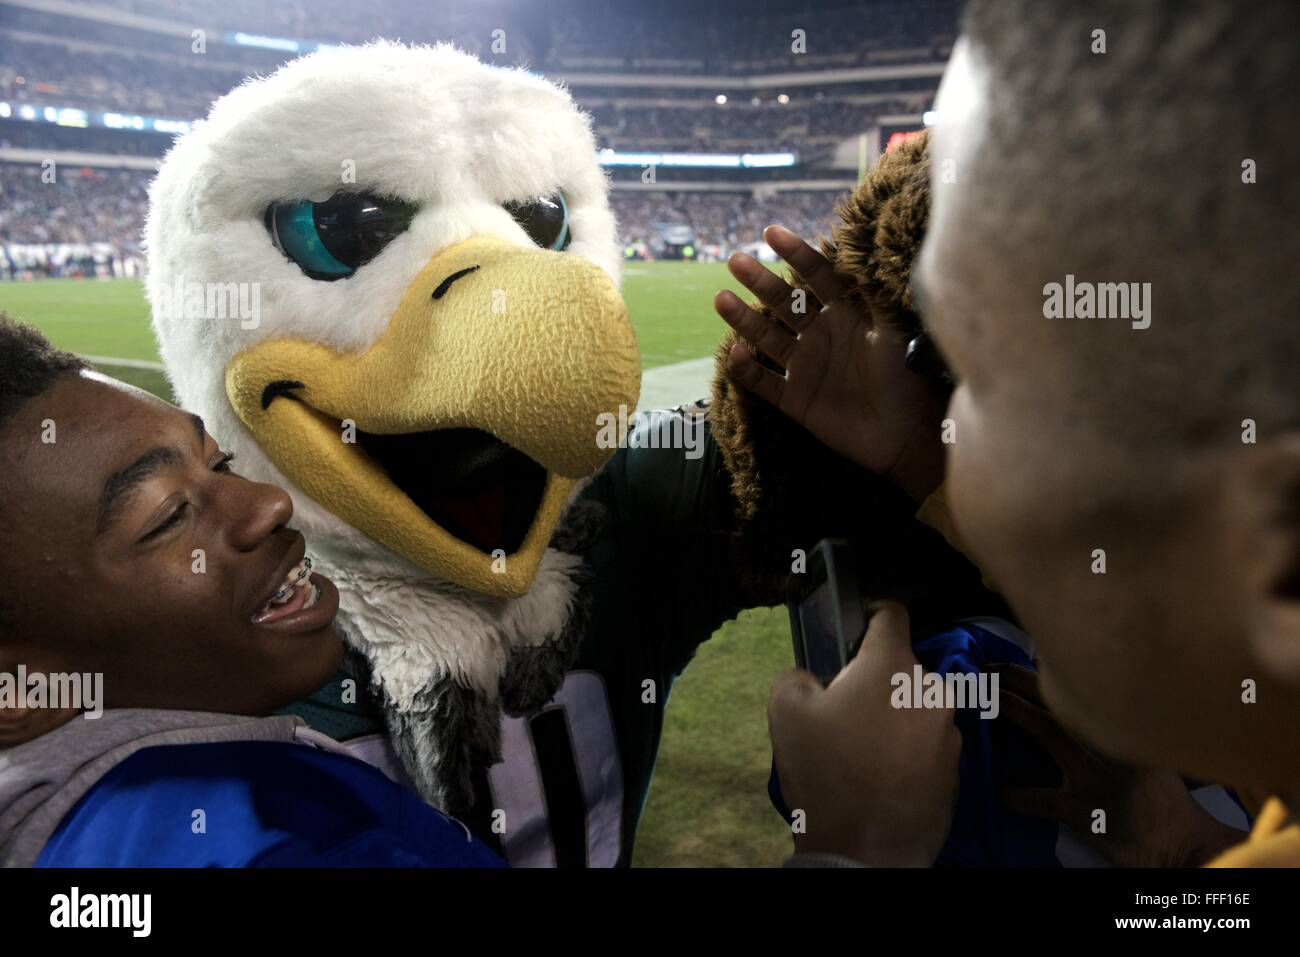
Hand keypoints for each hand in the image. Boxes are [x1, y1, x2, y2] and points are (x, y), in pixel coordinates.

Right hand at [714, 224, 947, 503]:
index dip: (796, 253)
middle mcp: (820, 335)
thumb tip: (867, 252)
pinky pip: (764, 383)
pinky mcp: (796, 401)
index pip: (816, 276)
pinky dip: (747, 371)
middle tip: (736, 261)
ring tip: (722, 299)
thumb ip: (879, 296)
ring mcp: (805, 368)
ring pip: (767, 337)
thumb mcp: (897, 332)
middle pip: (784, 302)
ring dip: (744, 319)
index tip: (771, 232)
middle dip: (760, 281)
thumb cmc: (909, 380)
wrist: (907, 436)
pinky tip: (733, 353)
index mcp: (845, 314)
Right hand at [768, 601, 960, 865]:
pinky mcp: (958, 770)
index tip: (857, 629)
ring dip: (895, 718)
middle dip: (877, 682)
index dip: (870, 615)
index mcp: (891, 667)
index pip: (890, 615)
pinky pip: (928, 745)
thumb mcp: (786, 712)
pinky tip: (884, 776)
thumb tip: (812, 678)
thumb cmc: (826, 773)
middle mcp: (931, 690)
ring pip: (917, 708)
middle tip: (846, 712)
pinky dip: (909, 752)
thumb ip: (796, 675)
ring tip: (865, 751)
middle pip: (902, 670)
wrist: (865, 851)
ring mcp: (949, 732)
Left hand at [992, 662, 1244, 866]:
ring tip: (986, 703)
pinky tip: (1001, 792)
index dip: (1043, 669)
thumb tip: (1077, 692)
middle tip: (987, 671)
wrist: (1178, 842)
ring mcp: (1094, 774)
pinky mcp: (1082, 809)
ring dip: (1016, 712)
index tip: (1015, 659)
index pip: (1079, 685)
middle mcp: (1109, 741)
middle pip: (1059, 698)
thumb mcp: (1146, 747)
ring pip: (1049, 733)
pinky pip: (1039, 799)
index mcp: (1125, 723)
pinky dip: (1018, 795)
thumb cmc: (1160, 794)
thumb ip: (1116, 722)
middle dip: (1019, 679)